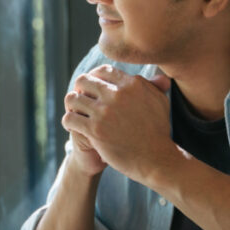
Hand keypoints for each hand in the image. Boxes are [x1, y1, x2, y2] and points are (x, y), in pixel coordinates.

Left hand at [62, 64, 175, 183]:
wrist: (155, 158)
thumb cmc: (159, 131)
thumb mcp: (161, 102)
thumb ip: (154, 86)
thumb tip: (158, 75)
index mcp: (131, 84)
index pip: (103, 71)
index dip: (94, 77)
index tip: (91, 87)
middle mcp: (117, 94)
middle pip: (84, 80)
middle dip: (79, 88)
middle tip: (80, 99)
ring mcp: (104, 112)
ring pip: (72, 98)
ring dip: (71, 105)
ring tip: (74, 112)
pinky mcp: (95, 130)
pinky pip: (70, 118)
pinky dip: (68, 121)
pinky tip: (72, 126)